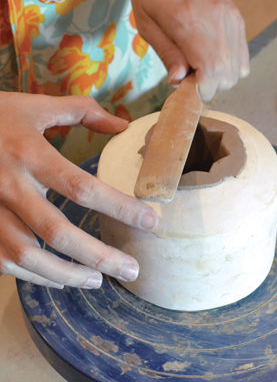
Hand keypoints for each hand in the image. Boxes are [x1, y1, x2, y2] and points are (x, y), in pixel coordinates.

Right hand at [0, 92, 157, 288]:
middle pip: (59, 233)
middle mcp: (9, 186)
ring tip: (99, 281)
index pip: (83, 188)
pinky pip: (5, 261)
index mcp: (29, 154)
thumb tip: (123, 125)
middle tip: (132, 270)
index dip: (120, 208)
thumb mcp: (35, 107)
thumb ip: (82, 112)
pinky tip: (60, 278)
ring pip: (28, 256)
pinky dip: (35, 275)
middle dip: (100, 256)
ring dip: (67, 274)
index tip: (151, 222)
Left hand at [131, 0, 249, 101]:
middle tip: (194, 78)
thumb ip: (167, 54)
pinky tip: (214, 60)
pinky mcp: (238, 19)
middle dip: (211, 86)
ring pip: (239, 69)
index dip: (204, 89)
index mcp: (189, 20)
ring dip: (221, 78)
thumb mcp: (148, 24)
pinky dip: (230, 67)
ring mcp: (231, 18)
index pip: (212, 70)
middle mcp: (216, 19)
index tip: (191, 90)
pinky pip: (243, 58)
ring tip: (203, 68)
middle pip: (228, 75)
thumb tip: (179, 81)